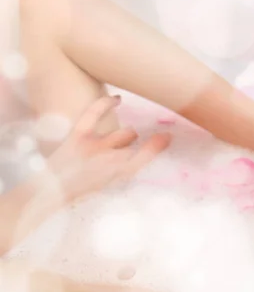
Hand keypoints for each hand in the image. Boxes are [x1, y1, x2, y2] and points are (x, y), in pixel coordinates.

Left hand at [45, 96, 170, 201]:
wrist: (49, 192)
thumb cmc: (79, 188)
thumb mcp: (108, 183)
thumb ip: (126, 166)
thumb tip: (140, 149)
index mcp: (120, 175)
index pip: (145, 155)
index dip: (158, 145)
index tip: (167, 136)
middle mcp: (112, 160)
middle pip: (134, 146)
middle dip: (135, 146)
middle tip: (130, 151)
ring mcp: (96, 147)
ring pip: (125, 134)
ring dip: (128, 136)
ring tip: (126, 140)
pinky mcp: (79, 136)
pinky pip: (95, 113)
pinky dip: (106, 104)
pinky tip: (118, 100)